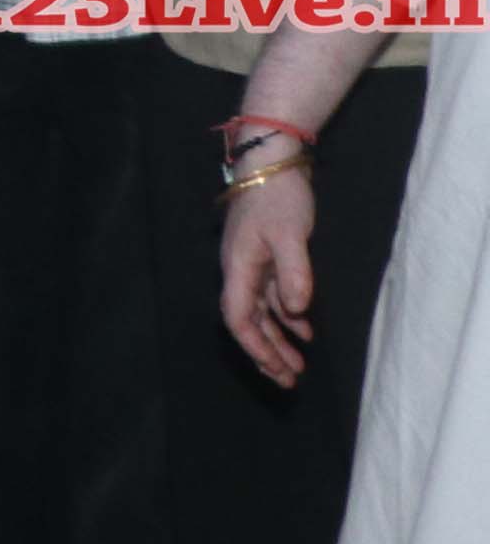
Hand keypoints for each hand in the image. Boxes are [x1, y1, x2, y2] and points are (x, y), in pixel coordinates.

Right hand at [226, 166, 320, 386]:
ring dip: (277, 340)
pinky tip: (304, 330)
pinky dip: (287, 317)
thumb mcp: (289, 234)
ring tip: (297, 366)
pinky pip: (273, 298)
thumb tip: (296, 310)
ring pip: (262, 313)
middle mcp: (241, 273)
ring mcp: (253, 266)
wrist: (271, 162)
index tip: (276, 369)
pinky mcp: (266, 258)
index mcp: (239, 269)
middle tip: (288, 381)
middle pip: (248, 323)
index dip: (255, 347)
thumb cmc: (277, 197)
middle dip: (266, 353)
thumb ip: (294, 273)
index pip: (239, 319)